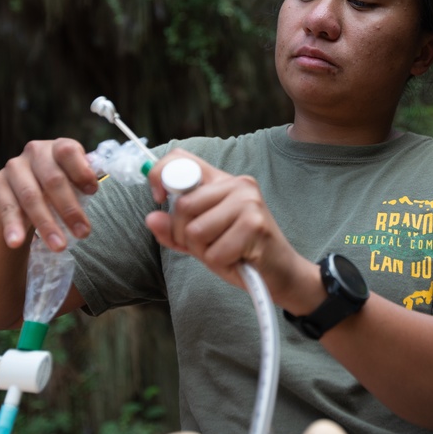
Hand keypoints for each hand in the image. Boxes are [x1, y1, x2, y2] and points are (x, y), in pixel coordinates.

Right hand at [0, 138, 98, 251]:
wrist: (21, 190)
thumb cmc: (57, 185)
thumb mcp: (73, 180)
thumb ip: (83, 182)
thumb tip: (92, 188)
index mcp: (58, 147)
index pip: (68, 151)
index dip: (81, 171)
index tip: (93, 192)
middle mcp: (35, 152)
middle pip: (53, 180)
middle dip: (70, 209)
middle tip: (83, 234)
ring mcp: (13, 167)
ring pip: (31, 197)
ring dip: (46, 224)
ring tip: (59, 246)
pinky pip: (7, 208)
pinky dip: (13, 227)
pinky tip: (16, 243)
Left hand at [144, 150, 320, 309]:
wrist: (281, 274)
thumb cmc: (240, 254)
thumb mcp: (202, 241)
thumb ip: (175, 230)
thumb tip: (151, 218)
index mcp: (222, 181)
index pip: (180, 159)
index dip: (159, 175)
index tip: (158, 199)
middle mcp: (237, 184)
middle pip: (182, 206)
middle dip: (183, 235)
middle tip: (207, 246)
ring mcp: (248, 202)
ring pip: (195, 231)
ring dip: (204, 252)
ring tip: (225, 252)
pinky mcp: (254, 225)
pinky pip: (214, 252)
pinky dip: (220, 264)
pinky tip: (237, 259)